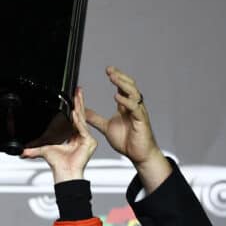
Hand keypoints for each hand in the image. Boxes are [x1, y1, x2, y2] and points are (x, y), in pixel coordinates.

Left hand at [22, 88, 96, 182]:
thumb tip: (22, 151)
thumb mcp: (44, 151)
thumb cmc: (58, 165)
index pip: (75, 119)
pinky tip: (74, 113)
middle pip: (80, 116)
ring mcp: (87, 139)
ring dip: (79, 107)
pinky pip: (82, 128)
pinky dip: (77, 121)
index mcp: (74, 137)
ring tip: (76, 97)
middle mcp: (82, 137)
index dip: (73, 107)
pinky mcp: (89, 142)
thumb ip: (33, 149)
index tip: (72, 97)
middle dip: (79, 102)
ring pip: (82, 120)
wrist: (64, 173)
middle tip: (78, 90)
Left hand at [85, 66, 170, 191]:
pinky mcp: (141, 120)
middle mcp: (133, 107)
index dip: (116, 77)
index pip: (122, 87)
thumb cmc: (128, 141)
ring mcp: (138, 112)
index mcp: (126, 107)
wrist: (138, 155)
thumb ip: (95, 118)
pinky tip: (118, 97)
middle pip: (129, 86)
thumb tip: (83, 112)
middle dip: (120, 77)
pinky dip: (126, 101)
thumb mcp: (106, 127)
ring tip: (113, 78)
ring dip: (123, 84)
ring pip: (134, 93)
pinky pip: (135, 107)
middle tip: (110, 70)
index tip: (108, 70)